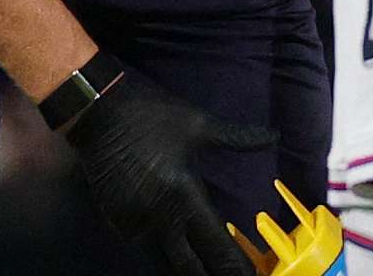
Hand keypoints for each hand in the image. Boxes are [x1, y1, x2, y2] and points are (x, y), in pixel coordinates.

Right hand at [57, 68, 270, 275]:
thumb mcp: (200, 124)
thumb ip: (239, 138)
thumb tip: (274, 136)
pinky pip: (143, 248)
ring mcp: (132, 223)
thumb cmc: (152, 116)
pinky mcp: (115, 221)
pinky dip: (162, 256)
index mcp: (182, 195)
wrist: (98, 113)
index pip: (213, 244)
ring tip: (206, 273)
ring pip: (162, 262)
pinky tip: (176, 258)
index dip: (232, 266)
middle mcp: (157, 217)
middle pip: (187, 265)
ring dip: (185, 269)